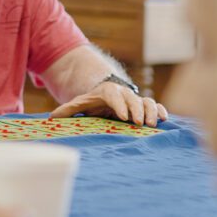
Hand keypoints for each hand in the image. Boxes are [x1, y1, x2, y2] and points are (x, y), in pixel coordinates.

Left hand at [50, 80, 166, 126]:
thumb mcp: (80, 103)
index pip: (114, 96)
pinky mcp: (145, 105)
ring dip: (150, 112)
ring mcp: (135, 99)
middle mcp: (124, 93)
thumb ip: (68, 110)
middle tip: (138, 123)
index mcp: (107, 92)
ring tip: (151, 125)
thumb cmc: (93, 101)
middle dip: (136, 111)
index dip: (119, 105)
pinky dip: (161, 111)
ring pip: (147, 101)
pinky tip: (164, 120)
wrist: (106, 93)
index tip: (122, 117)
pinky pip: (156, 105)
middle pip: (133, 99)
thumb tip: (51, 118)